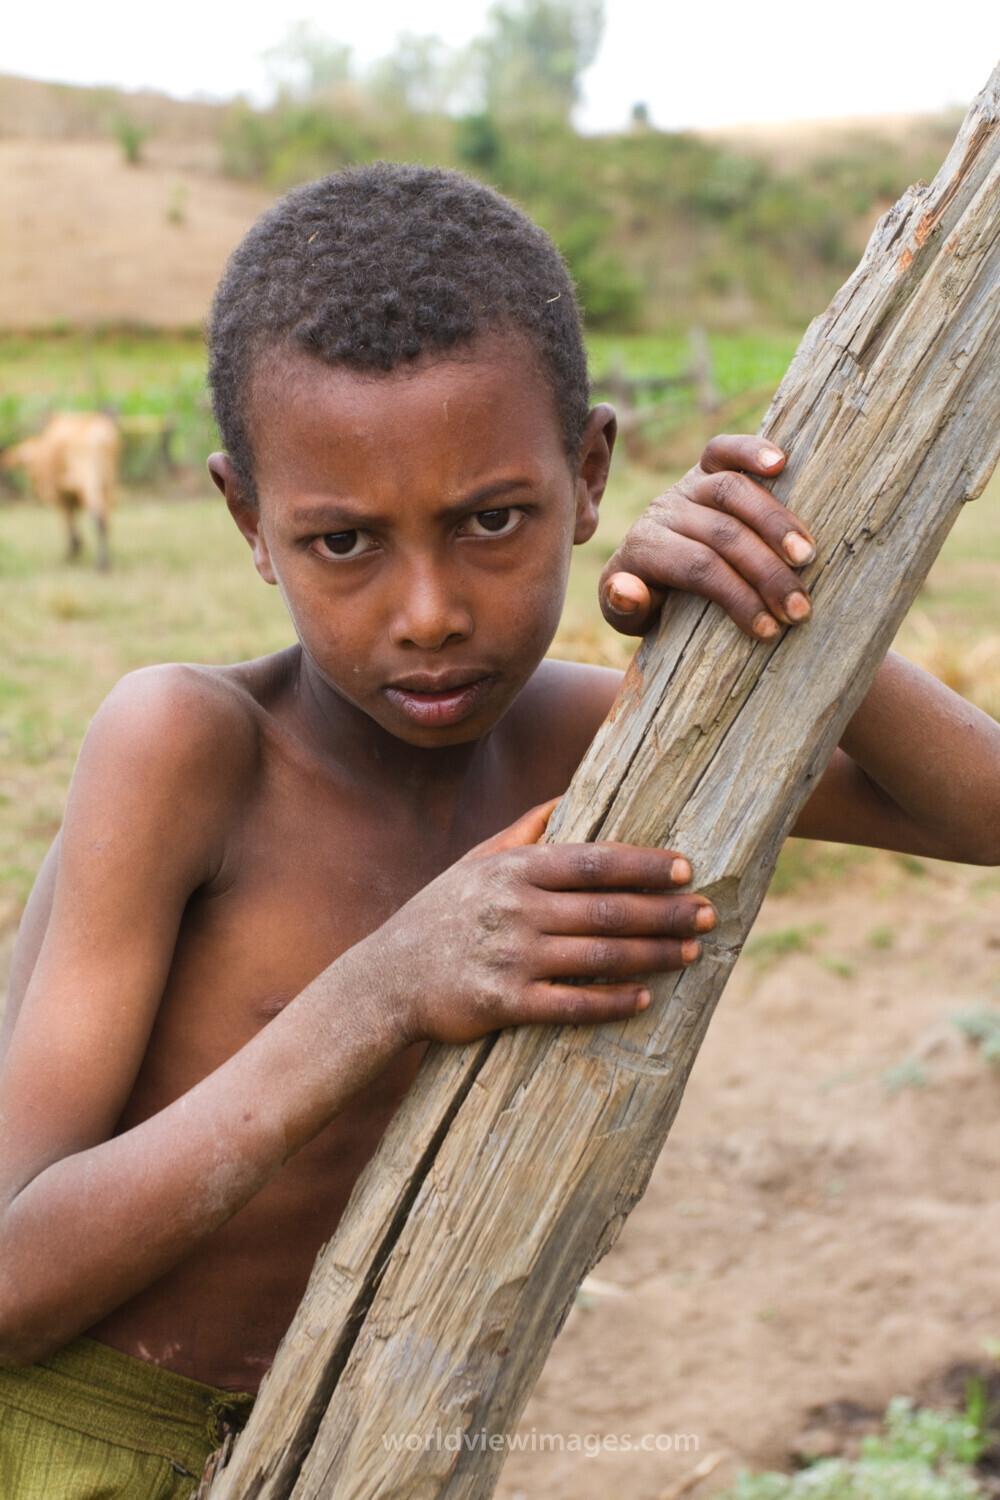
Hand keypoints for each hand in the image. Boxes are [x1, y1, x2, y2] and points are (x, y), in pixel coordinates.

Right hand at [356, 803, 715, 1045]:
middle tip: (707, 912)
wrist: (384, 981)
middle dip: (665, 910)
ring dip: (653, 954)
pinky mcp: (504, 1005)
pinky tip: (645, 997)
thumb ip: (523, 832)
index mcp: (513, 870)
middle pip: (608, 908)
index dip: (645, 864)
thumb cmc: (438, 916)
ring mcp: (511, 958)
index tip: (687, 868)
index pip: (594, 861)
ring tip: (691, 951)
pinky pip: (572, 1003)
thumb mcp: (474, 863)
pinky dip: (613, 1000)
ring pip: (599, 955)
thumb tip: (568, 798)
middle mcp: (515, 910)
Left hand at [599, 435, 815, 639]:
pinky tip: (783, 462)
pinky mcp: (705, 467)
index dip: (736, 597)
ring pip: (732, 491)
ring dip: (775, 523)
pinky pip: (724, 450)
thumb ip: (622, 608)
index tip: (769, 629)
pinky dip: (752, 450)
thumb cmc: (648, 600)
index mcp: (644, 549)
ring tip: (807, 557)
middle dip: (765, 572)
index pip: (697, 568)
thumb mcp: (625, 616)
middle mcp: (665, 511)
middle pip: (722, 533)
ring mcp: (686, 486)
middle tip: (799, 607)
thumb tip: (626, 590)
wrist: (645, 565)